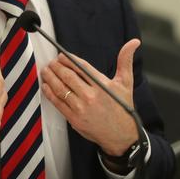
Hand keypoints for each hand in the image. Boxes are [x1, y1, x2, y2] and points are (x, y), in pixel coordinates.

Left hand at [40, 39, 140, 155]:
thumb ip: (125, 61)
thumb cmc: (122, 108)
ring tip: (46, 70)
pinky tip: (46, 86)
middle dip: (57, 67)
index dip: (68, 60)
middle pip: (68, 76)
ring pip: (61, 88)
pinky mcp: (74, 119)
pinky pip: (58, 103)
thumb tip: (133, 42)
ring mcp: (81, 108)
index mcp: (103, 85)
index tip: (61, 55)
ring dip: (50, 78)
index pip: (82, 67)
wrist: (121, 136)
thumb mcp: (126, 83)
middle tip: (51, 62)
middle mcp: (91, 96)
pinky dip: (50, 93)